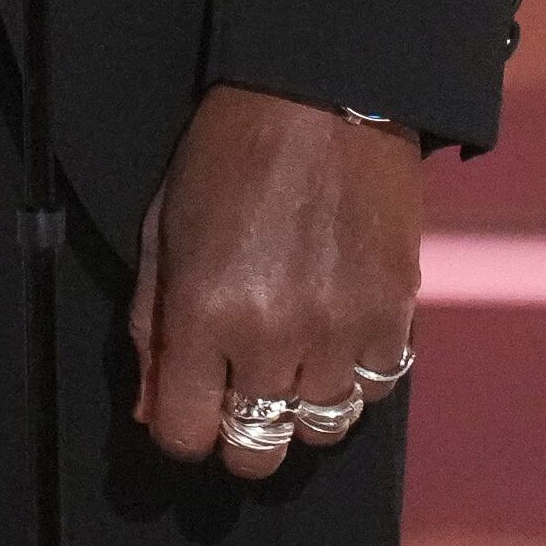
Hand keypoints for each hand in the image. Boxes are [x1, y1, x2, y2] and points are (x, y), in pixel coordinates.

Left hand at [128, 83, 419, 481]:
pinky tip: (336, 331)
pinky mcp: (394, 315)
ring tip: (291, 352)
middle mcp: (270, 335)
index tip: (187, 407)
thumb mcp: (163, 226)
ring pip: (319, 429)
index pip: (185, 435)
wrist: (323, 92)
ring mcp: (339, 330)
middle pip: (256, 452)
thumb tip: (151, 409)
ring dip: (299, 402)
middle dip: (240, 435)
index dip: (180, 429)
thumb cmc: (228, 151)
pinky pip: (375, 389)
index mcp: (203, 310)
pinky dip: (354, 374)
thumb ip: (150, 324)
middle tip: (238, 392)